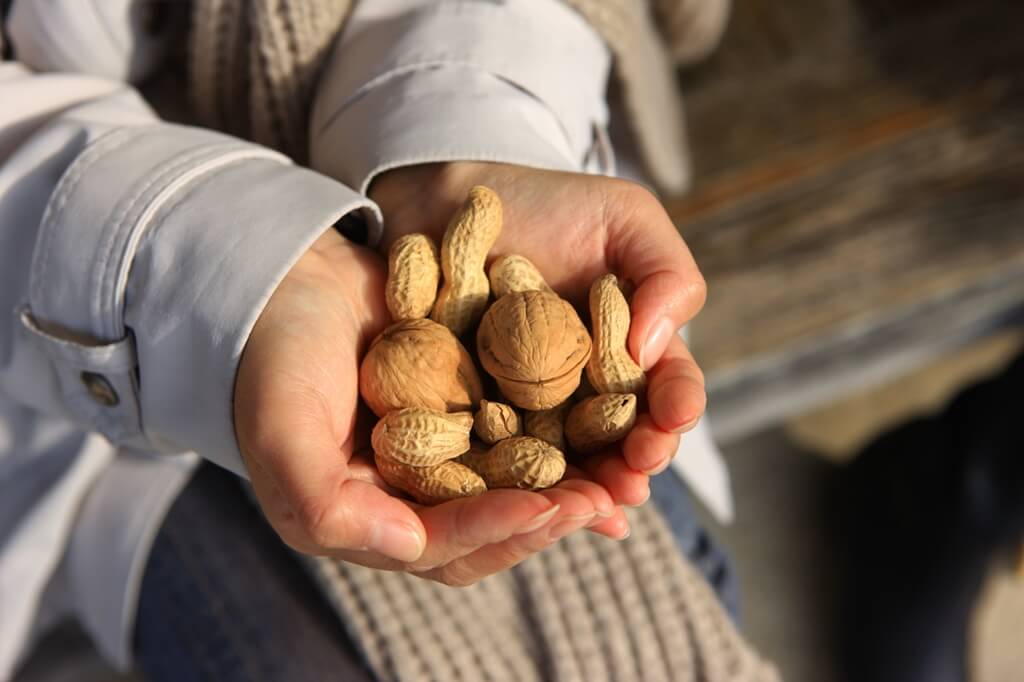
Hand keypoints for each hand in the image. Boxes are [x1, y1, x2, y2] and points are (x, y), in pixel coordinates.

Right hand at [234, 229, 621, 585]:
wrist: (287, 282)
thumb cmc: (273, 361)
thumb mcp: (281, 436)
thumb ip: (326, 505)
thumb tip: (410, 546)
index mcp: (370, 518)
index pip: (443, 545)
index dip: (494, 529)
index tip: (546, 507)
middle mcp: (413, 496)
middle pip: (492, 524)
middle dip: (547, 515)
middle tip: (603, 500)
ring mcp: (444, 450)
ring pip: (516, 481)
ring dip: (566, 481)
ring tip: (619, 468)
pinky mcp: (468, 407)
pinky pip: (522, 427)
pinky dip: (562, 432)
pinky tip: (604, 423)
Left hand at [371, 162, 707, 529]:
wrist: (451, 200)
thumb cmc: (546, 204)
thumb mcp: (624, 218)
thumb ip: (665, 272)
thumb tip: (654, 347)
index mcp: (631, 350)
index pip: (668, 388)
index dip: (675, 408)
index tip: (671, 417)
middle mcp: (588, 390)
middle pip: (622, 440)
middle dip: (633, 464)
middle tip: (634, 477)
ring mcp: (533, 409)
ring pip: (568, 461)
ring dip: (583, 490)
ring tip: (590, 505)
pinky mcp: (477, 418)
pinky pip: (501, 459)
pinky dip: (517, 487)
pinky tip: (532, 509)